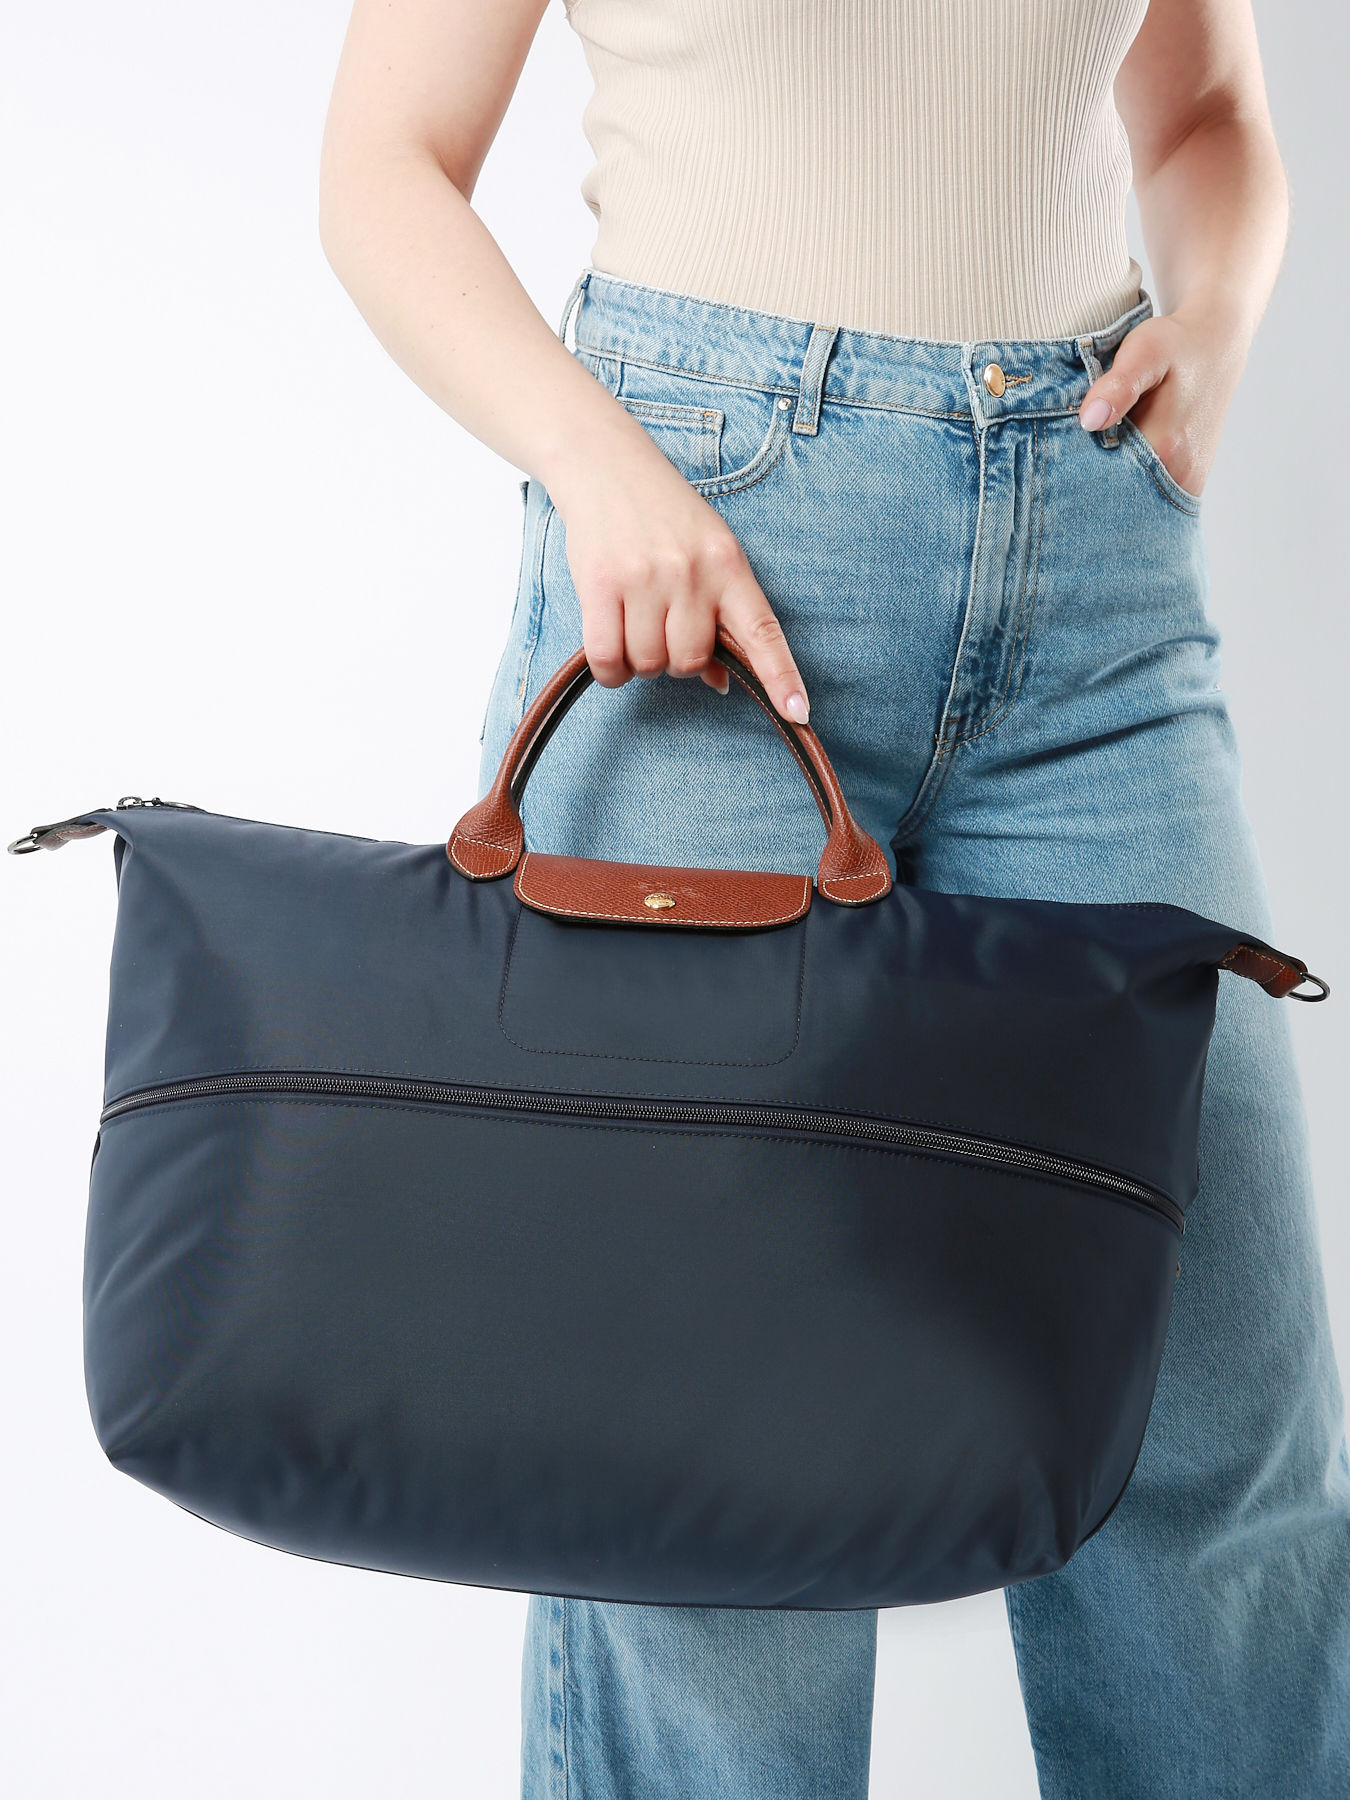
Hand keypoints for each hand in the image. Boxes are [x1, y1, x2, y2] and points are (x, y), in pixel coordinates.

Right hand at [543, 436, 810, 723]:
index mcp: (728, 565)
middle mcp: (692, 572)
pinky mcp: (602, 584)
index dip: (781, 676)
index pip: (762, 631)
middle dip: (673, 660)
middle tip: (660, 629)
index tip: (799, 712)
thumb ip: (718, 615)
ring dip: (638, 662)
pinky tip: (610, 656)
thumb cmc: (662, 516)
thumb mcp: (707, 554)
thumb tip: (720, 682)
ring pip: (649, 664)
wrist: (605, 465)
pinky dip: (609, 671)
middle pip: (690, 662)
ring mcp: (646, 578)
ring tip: (632, 625)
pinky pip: (609, 658)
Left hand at [1076, 306, 1249, 498]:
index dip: (1073, 474)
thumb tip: (1089, 419)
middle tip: (1069, 462)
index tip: (1057, 459)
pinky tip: (1112, 464)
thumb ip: (1119, 384)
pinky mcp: (1188, 484)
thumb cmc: (1175, 344)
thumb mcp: (1146, 350)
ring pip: (1132, 503)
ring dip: (1106, 489)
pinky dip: (1125, 488)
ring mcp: (1186, 485)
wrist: (1218, 345)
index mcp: (1166, 447)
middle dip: (1087, 488)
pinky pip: (1147, 500)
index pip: (1101, 483)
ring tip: (1092, 460)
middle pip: (1116, 500)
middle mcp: (1179, 476)